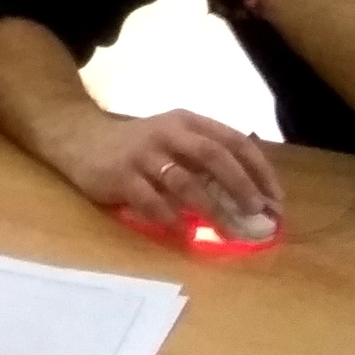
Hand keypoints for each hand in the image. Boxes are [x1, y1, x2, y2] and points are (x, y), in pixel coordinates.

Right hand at [54, 106, 283, 229]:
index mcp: (188, 121)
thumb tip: (251, 196)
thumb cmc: (137, 145)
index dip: (259, 170)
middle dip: (241, 186)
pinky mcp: (120, 176)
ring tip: (229, 232)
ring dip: (212, 209)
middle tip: (257, 213)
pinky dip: (171, 218)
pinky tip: (183, 232)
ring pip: (185, 182)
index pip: (234, 141)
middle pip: (213, 156)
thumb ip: (205, 159)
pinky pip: (151, 201)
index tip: (275, 199)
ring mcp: (143, 154)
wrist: (79, 139)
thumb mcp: (174, 138)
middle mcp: (168, 132)